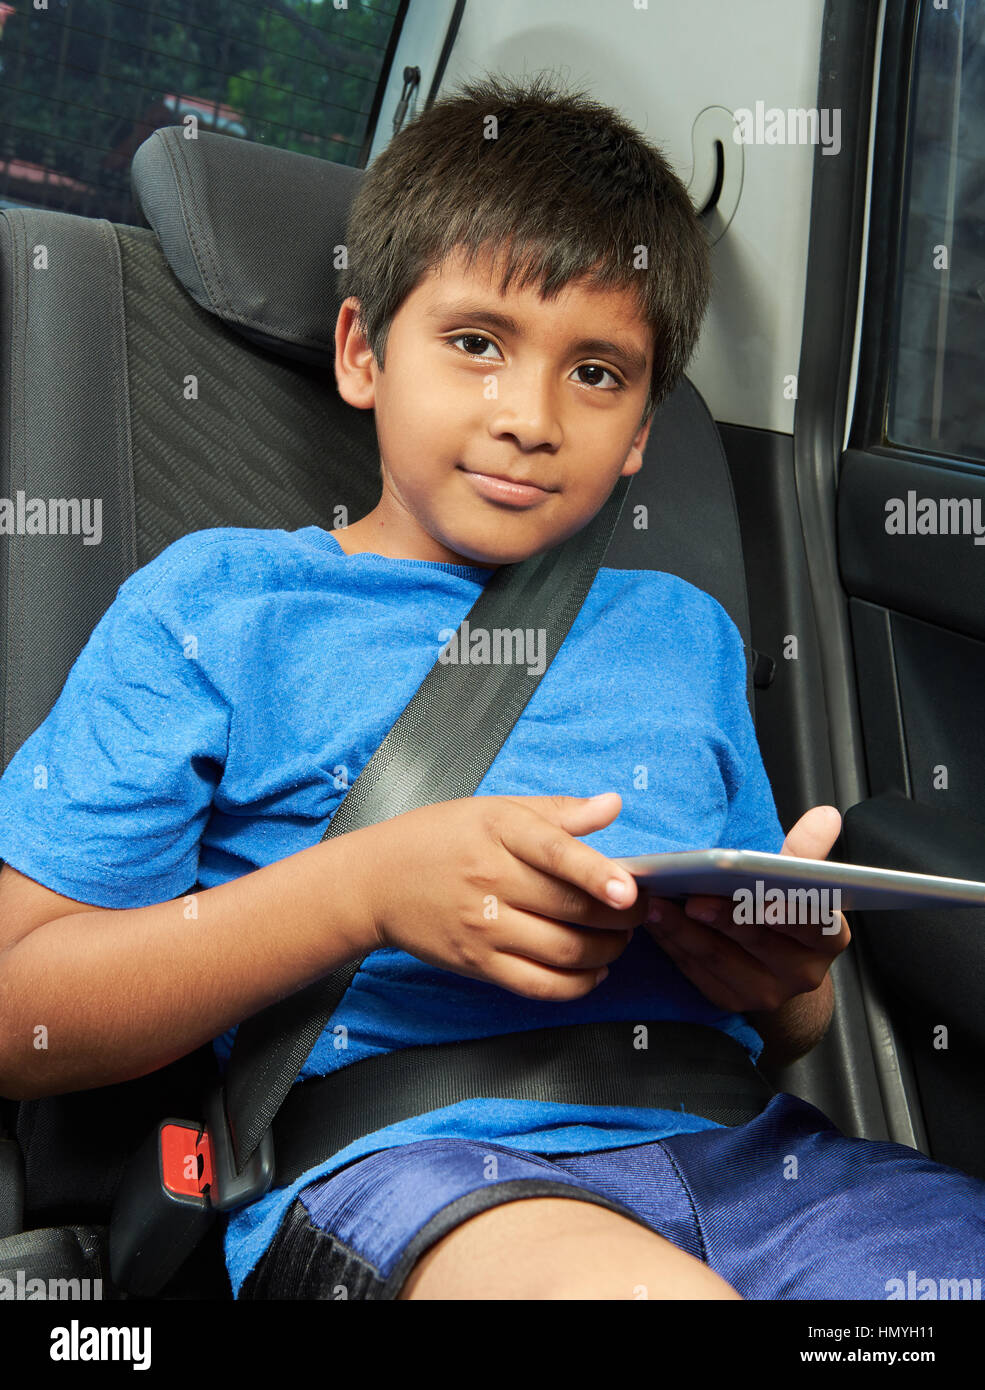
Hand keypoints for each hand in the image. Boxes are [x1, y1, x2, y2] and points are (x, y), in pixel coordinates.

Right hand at [365, 791, 644, 999]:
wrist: (377, 880)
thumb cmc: (440, 838)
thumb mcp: (496, 809)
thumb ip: (559, 812)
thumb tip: (613, 805)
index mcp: (499, 832)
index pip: (555, 853)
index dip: (598, 874)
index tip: (630, 889)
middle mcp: (491, 880)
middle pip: (571, 909)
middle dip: (621, 916)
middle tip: (640, 910)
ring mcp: (483, 927)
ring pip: (564, 951)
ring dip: (607, 950)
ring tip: (620, 938)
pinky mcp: (477, 963)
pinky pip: (538, 985)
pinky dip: (577, 985)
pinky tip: (594, 971)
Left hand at [641, 805, 850, 1013]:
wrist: (780, 969)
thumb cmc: (787, 912)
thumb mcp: (803, 884)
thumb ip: (808, 851)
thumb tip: (825, 815)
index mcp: (826, 938)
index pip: (813, 925)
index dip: (787, 912)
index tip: (760, 897)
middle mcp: (801, 971)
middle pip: (758, 940)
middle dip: (724, 916)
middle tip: (692, 894)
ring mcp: (764, 991)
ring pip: (719, 958)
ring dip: (684, 929)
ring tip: (659, 903)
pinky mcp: (729, 999)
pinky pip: (696, 970)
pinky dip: (674, 943)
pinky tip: (656, 922)